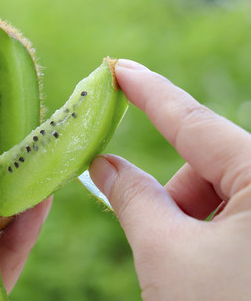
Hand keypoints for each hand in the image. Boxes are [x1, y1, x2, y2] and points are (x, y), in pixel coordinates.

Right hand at [90, 59, 250, 299]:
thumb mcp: (166, 253)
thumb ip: (130, 196)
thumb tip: (102, 163)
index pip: (191, 120)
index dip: (146, 92)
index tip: (117, 68)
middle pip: (209, 165)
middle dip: (174, 195)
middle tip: (158, 237)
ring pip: (223, 193)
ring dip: (192, 220)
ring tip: (191, 268)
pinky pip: (240, 214)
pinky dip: (213, 234)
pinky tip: (212, 272)